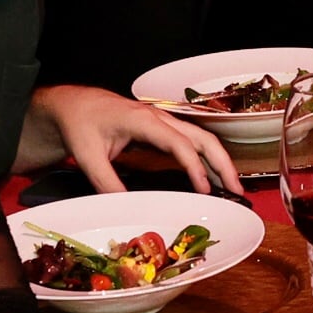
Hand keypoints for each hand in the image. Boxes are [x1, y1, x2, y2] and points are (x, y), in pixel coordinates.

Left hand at [25, 83, 229, 193]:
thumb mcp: (88, 156)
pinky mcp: (162, 129)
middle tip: (236, 191)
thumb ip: (106, 182)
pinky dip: (207, 159)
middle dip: (223, 163)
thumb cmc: (81, 124)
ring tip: (232, 187)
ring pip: (202, 139)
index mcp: (143, 121)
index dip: (194, 167)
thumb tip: (127, 207)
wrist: (75, 105)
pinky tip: (211, 176)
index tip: (205, 190)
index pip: (179, 144)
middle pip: (203, 138)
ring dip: (219, 161)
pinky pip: (192, 142)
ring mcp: (164, 122)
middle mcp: (160, 119)